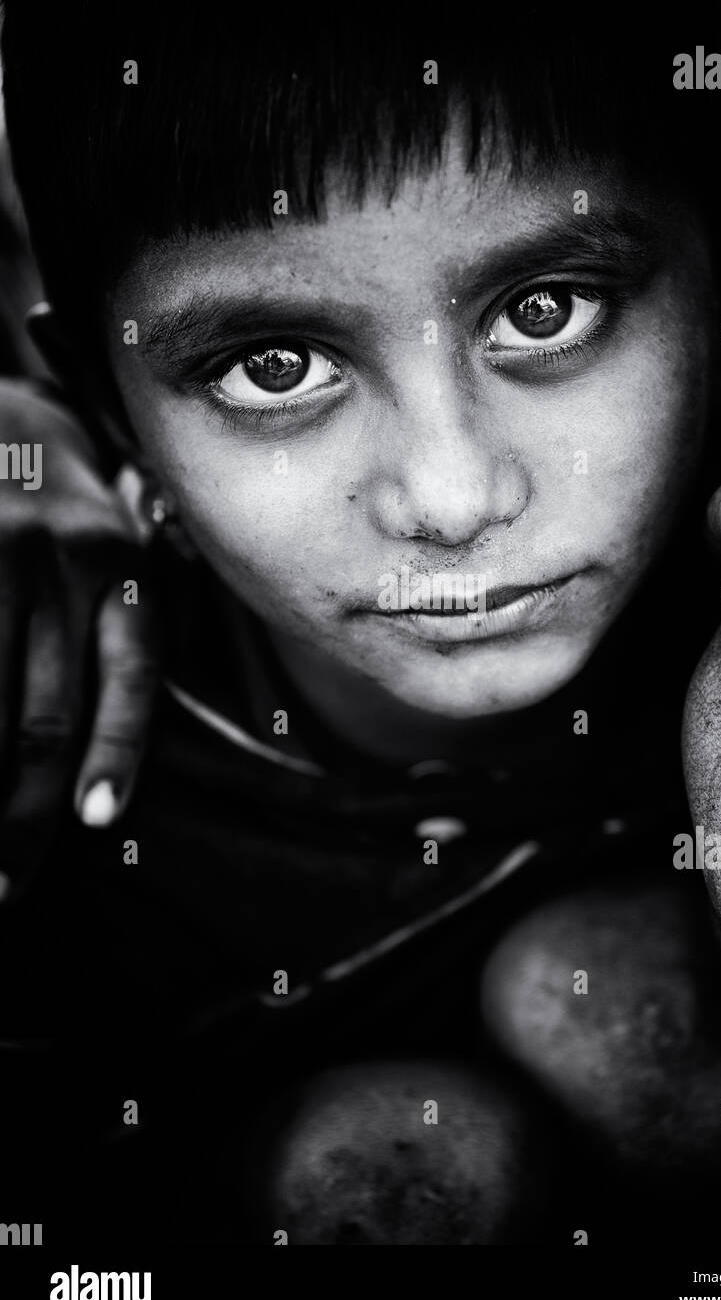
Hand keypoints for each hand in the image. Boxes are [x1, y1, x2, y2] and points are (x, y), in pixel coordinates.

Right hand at [0, 378, 157, 901]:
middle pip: (42, 715)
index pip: (128, 677)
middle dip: (20, 814)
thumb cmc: (63, 505)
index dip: (113, 757)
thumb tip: (103, 767)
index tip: (96, 822)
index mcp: (119, 565)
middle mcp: (56, 559)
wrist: (2, 414)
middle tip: (6, 885)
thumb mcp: (117, 548)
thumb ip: (123, 630)